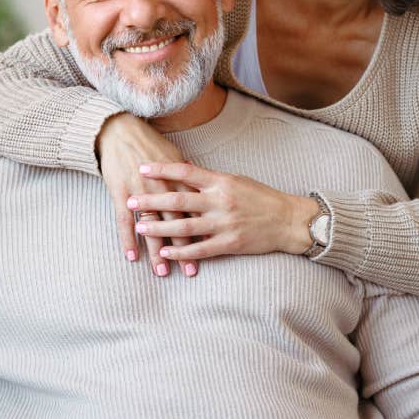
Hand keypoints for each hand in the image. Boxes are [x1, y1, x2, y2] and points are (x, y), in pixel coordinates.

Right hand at [96, 113, 199, 276]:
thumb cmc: (150, 144)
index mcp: (180, 180)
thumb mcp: (175, 158)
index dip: (204, 232)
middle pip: (176, 223)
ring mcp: (141, 191)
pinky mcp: (121, 192)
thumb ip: (190, 179)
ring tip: (161, 271)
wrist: (121, 131)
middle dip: (183, 250)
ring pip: (151, 227)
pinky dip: (127, 239)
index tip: (213, 251)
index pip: (196, 212)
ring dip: (156, 251)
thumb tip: (206, 190)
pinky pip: (124, 220)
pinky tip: (131, 256)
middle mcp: (163, 187)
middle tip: (189, 272)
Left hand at [128, 162, 318, 260]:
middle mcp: (221, 201)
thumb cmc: (261, 198)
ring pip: (185, 227)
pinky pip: (201, 249)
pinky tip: (165, 252)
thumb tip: (184, 165)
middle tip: (130, 199)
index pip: (186, 172)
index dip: (162, 169)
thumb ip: (209, 177)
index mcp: (222, 182)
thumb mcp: (236, 180)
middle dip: (151, 201)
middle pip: (178, 201)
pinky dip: (181, 252)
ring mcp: (225, 224)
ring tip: (140, 227)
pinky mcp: (230, 243)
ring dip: (160, 228)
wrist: (288, 220)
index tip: (142, 167)